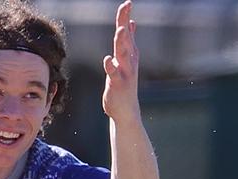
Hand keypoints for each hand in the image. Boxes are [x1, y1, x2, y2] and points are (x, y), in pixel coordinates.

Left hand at [102, 1, 140, 122]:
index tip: (127, 3)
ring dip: (122, 42)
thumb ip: (128, 42)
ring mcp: (125, 72)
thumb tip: (130, 23)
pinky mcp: (118, 84)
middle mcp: (129, 60)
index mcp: (129, 53)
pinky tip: (107, 60)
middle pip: (126, 38)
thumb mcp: (127, 60)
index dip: (126, 17)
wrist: (126, 109)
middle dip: (125, 23)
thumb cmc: (124, 83)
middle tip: (126, 7)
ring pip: (123, 54)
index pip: (127, 31)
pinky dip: (111, 67)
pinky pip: (114, 74)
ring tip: (121, 29)